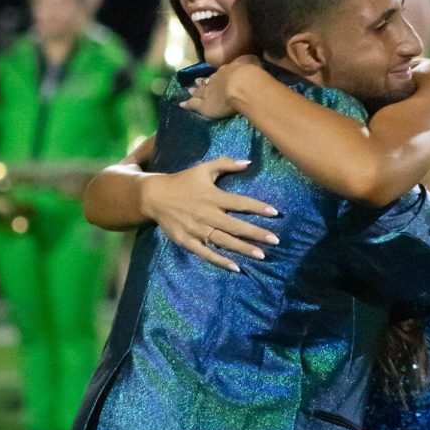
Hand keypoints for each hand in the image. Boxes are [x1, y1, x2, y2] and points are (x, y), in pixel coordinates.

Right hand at [140, 155, 279, 271]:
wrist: (154, 196)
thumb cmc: (183, 181)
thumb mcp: (203, 169)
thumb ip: (226, 163)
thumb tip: (248, 162)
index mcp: (213, 196)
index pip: (240, 203)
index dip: (258, 207)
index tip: (275, 213)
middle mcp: (207, 214)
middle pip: (236, 226)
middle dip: (256, 233)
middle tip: (275, 240)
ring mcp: (197, 230)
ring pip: (224, 241)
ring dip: (243, 249)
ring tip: (262, 255)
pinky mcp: (187, 241)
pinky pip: (206, 253)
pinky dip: (221, 261)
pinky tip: (236, 267)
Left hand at [180, 55, 262, 119]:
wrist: (241, 84)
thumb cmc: (249, 72)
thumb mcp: (251, 61)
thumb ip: (250, 61)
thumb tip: (250, 58)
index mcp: (227, 70)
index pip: (220, 73)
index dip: (216, 75)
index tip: (213, 75)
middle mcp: (215, 79)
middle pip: (207, 81)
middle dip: (201, 82)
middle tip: (196, 82)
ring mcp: (208, 92)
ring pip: (199, 92)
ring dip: (194, 92)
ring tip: (189, 91)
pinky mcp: (204, 105)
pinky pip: (194, 105)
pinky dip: (188, 105)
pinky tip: (182, 105)